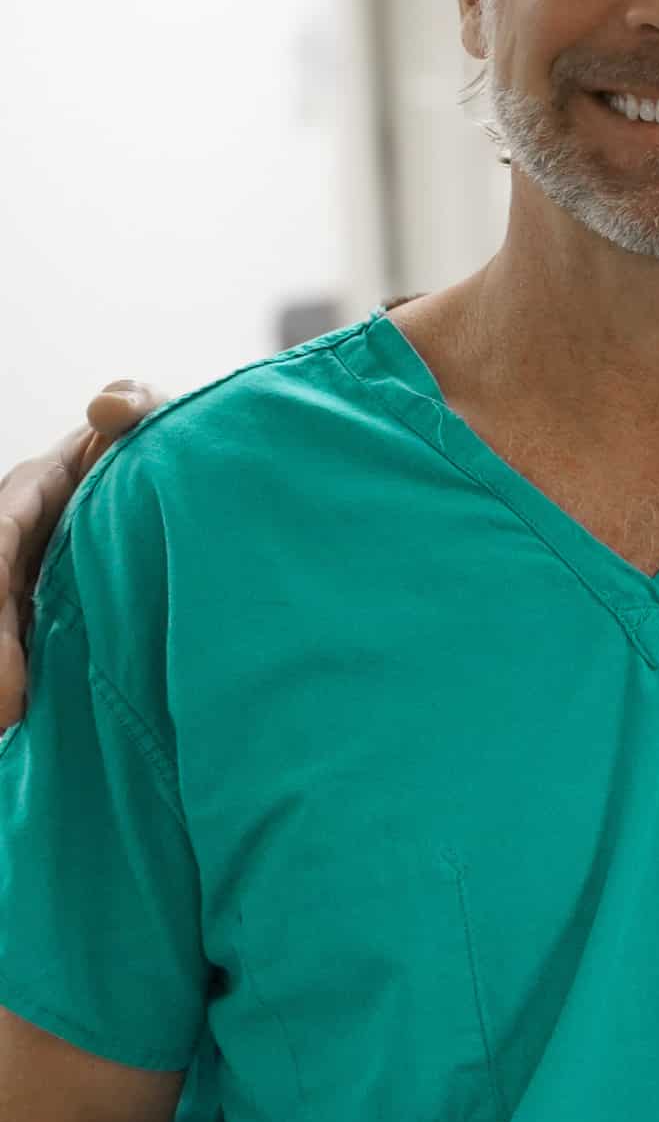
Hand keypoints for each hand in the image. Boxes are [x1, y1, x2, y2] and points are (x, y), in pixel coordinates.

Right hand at [0, 382, 168, 728]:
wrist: (177, 471)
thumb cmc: (154, 437)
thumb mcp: (150, 411)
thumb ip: (134, 403)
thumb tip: (107, 407)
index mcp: (31, 490)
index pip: (0, 528)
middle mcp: (19, 536)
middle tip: (6, 703)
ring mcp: (30, 574)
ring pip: (7, 621)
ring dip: (4, 666)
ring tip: (9, 717)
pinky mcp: (50, 604)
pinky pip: (28, 638)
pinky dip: (22, 671)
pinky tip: (29, 714)